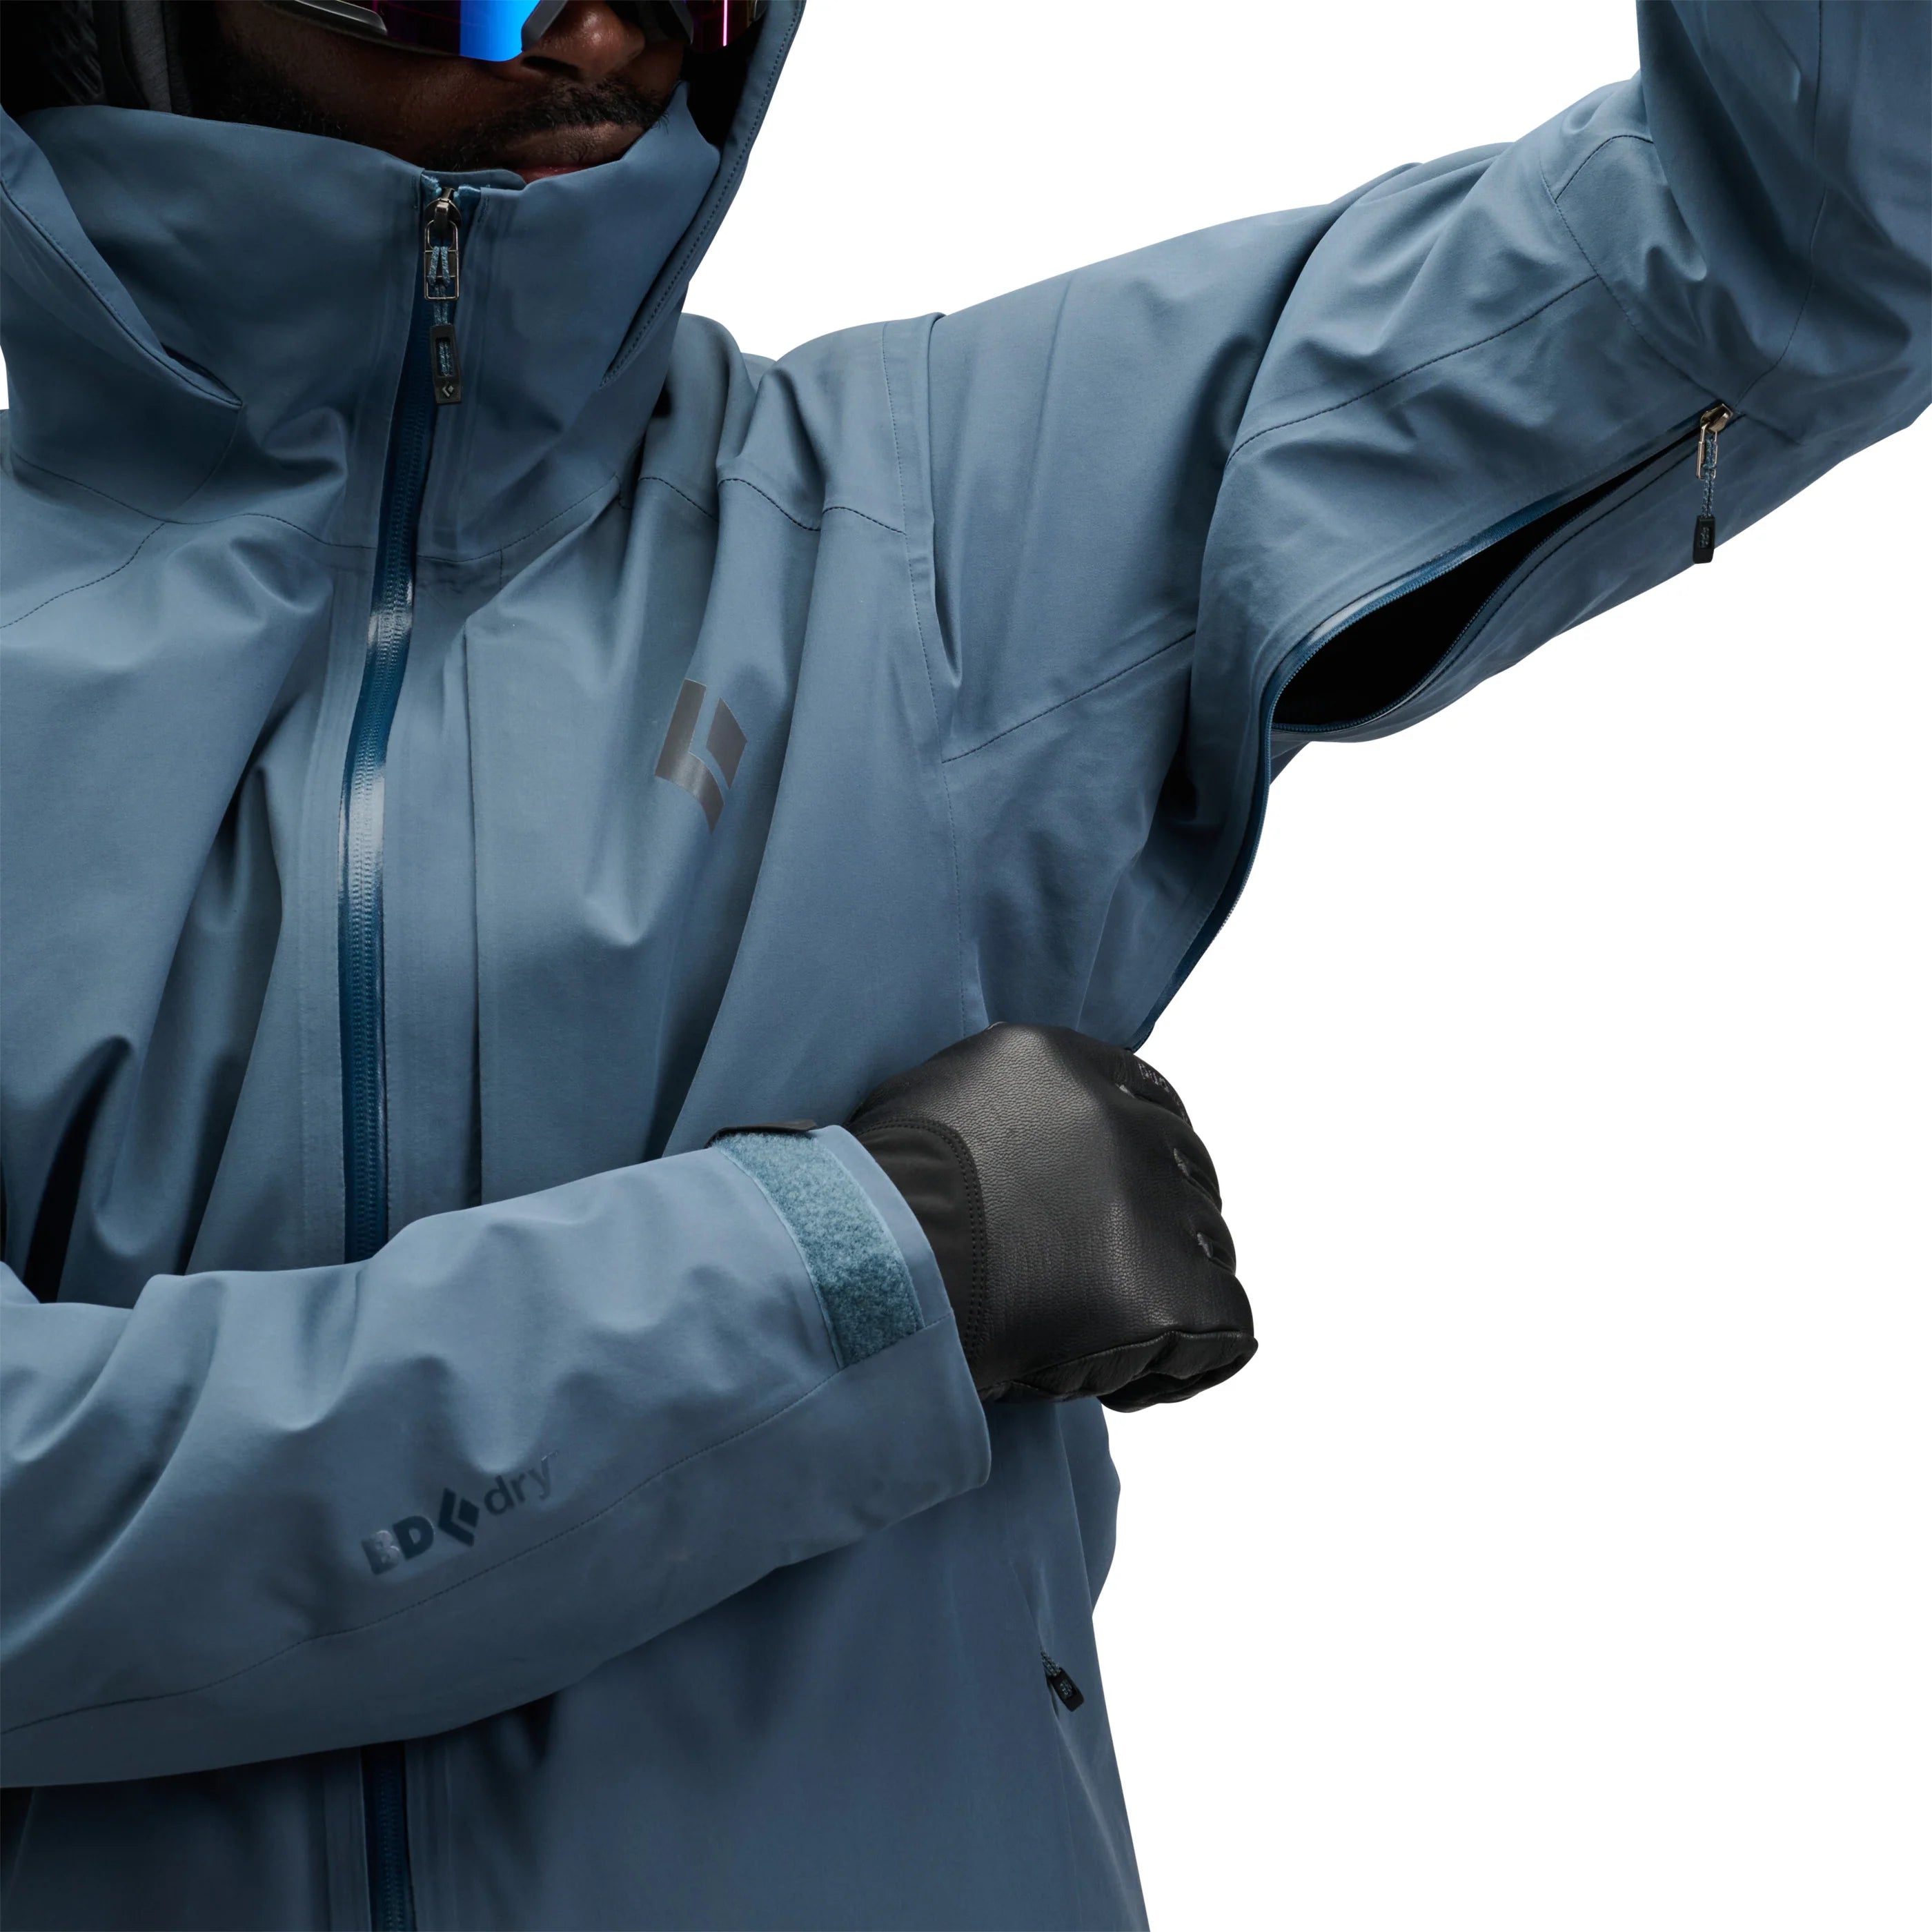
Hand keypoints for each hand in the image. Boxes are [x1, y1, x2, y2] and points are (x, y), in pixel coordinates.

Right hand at [847, 1024, 1254, 1410]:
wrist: (875, 1274)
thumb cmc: (873, 1204)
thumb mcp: (934, 1104)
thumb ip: (998, 1107)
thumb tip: (1015, 1135)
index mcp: (1067, 1065)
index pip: (1149, 1099)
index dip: (1144, 1155)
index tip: (1119, 1203)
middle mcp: (1125, 1123)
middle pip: (1188, 1174)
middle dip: (1161, 1227)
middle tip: (1103, 1284)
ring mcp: (1156, 1205)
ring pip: (1209, 1251)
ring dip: (1167, 1294)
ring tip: (1096, 1341)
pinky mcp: (1173, 1292)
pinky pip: (1225, 1333)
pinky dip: (1184, 1364)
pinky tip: (1121, 1384)